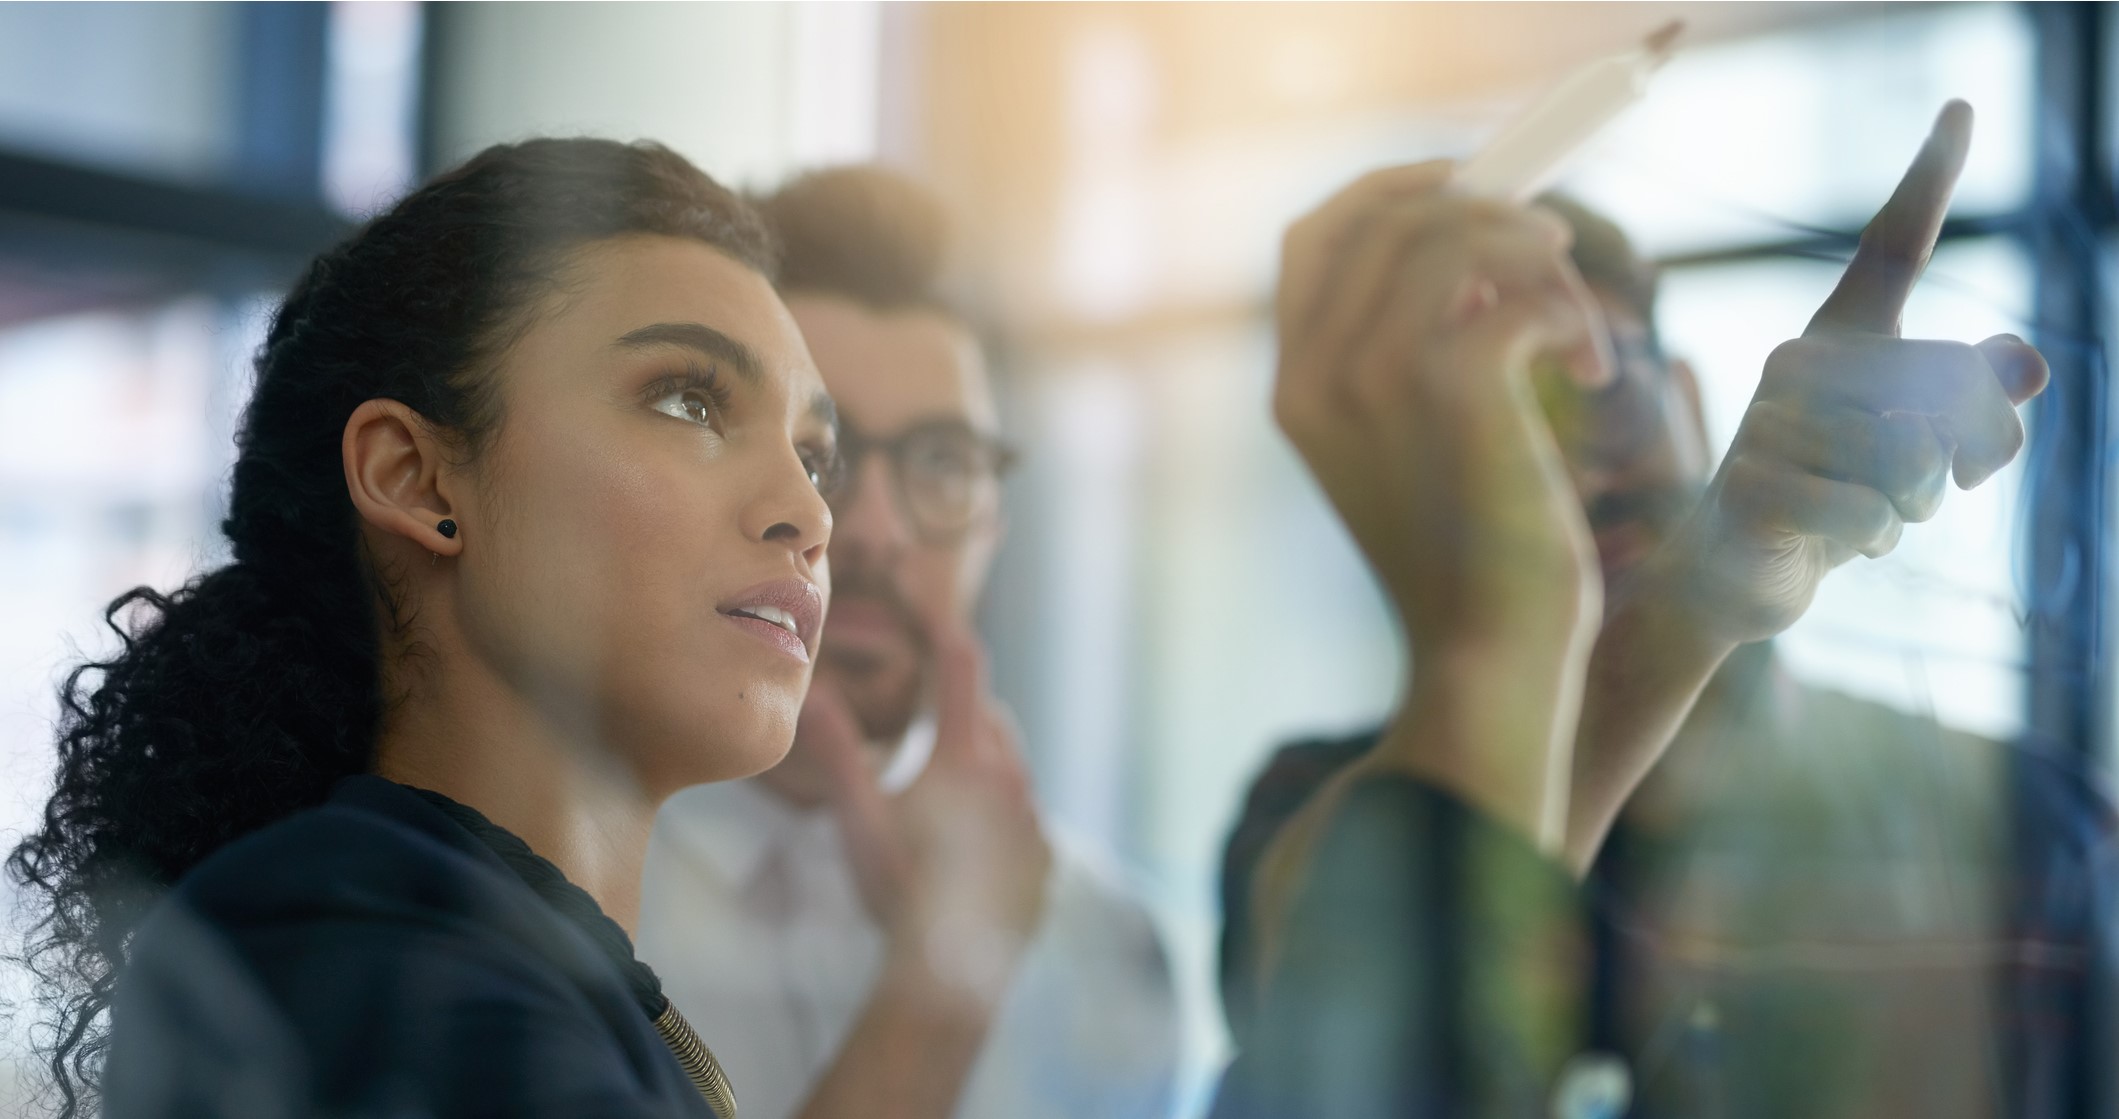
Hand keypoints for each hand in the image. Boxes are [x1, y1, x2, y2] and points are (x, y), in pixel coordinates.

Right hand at [803, 618, 1051, 1009]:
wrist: (950, 972)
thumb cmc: (897, 889)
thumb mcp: (857, 818)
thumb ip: (835, 752)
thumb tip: (811, 694)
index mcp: (964, 757)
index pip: (960, 665)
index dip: (942, 624)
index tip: (922, 596)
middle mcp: (1011, 777)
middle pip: (988, 716)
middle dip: (958, 708)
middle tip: (921, 719)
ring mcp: (1034, 820)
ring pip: (1011, 765)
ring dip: (980, 761)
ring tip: (939, 787)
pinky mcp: (1045, 859)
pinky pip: (1024, 815)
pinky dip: (998, 811)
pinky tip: (967, 842)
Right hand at [1273, 162, 1616, 847]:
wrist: (1486, 657)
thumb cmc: (1469, 559)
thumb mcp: (1415, 446)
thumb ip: (1410, 352)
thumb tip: (1475, 253)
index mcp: (1294, 388)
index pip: (1312, 235)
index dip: (1389, 190)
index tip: (1465, 186)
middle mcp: (1313, 376)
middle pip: (1384, 214)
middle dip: (1481, 205)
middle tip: (1552, 243)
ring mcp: (1371, 380)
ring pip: (1453, 234)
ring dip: (1538, 258)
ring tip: (1578, 326)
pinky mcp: (1450, 391)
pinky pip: (1515, 290)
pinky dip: (1570, 314)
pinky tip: (1590, 372)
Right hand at [1650, 100, 2049, 645]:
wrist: (1731, 574)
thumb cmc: (1830, 499)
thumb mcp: (1915, 452)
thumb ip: (1974, 406)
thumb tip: (2025, 363)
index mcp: (1840, 339)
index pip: (1894, 247)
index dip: (1931, 178)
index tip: (1960, 109)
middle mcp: (1797, 362)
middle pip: (1946, 385)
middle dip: (1960, 455)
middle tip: (1912, 489)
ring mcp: (1768, 421)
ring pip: (1913, 458)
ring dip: (1912, 507)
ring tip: (1863, 513)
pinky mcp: (1752, 484)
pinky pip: (1869, 512)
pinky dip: (1871, 540)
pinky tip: (1831, 541)